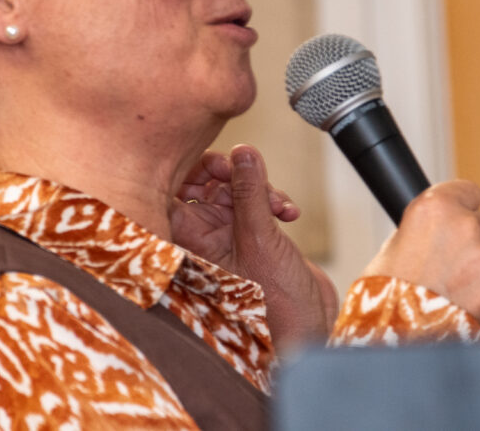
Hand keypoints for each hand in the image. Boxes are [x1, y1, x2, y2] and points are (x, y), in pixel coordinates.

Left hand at [170, 145, 338, 350]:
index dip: (192, 168)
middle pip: (204, 182)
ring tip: (279, 206)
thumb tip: (242, 152)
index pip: (171, 188)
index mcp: (191, 238)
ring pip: (235, 189)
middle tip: (250, 174)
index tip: (222, 164)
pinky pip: (256, 202)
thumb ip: (249, 191)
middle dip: (233, 174)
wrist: (307, 327)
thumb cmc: (273, 301)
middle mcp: (205, 234)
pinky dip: (274, 202)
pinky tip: (290, 214)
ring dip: (261, 189)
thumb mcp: (259, 236)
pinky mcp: (253, 234)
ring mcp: (229, 233)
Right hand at [361, 180, 479, 328]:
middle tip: (456, 268)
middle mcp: (465, 225)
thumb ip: (425, 232)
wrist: (397, 332)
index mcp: (433, 208)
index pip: (468, 191)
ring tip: (467, 292)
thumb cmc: (388, 295)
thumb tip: (440, 236)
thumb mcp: (394, 247)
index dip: (463, 209)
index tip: (460, 221)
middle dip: (476, 244)